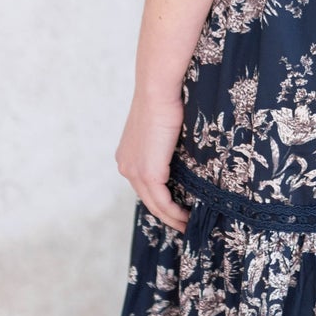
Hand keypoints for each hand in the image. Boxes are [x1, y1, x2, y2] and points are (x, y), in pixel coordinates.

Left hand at [115, 84, 189, 230]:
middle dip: (166, 216)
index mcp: (127, 156)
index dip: (160, 201)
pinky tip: (188, 217)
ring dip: (172, 218)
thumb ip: (166, 146)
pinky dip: (175, 213)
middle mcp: (126, 166)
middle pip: (148, 200)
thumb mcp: (162, 128)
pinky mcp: (148, 173)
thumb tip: (181, 152)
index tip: (178, 209)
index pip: (144, 186)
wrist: (158, 90)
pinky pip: (162, 201)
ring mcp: (134, 171)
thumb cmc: (166, 101)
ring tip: (189, 226)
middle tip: (185, 225)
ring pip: (154, 205)